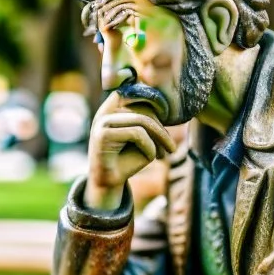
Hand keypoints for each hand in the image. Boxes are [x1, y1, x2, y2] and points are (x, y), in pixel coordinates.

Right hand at [86, 92, 175, 209]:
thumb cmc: (127, 159)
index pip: (136, 91)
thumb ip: (148, 119)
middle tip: (171, 147)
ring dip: (159, 138)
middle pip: (143, 108)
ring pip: (141, 121)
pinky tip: (152, 159)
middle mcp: (105, 111)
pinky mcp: (103, 134)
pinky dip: (149, 147)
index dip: (154, 100)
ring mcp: (102, 121)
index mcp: (113, 107)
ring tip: (164, 154)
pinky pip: (136, 134)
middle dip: (161, 128)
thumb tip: (164, 103)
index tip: (168, 118)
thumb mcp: (142, 137)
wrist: (109, 183)